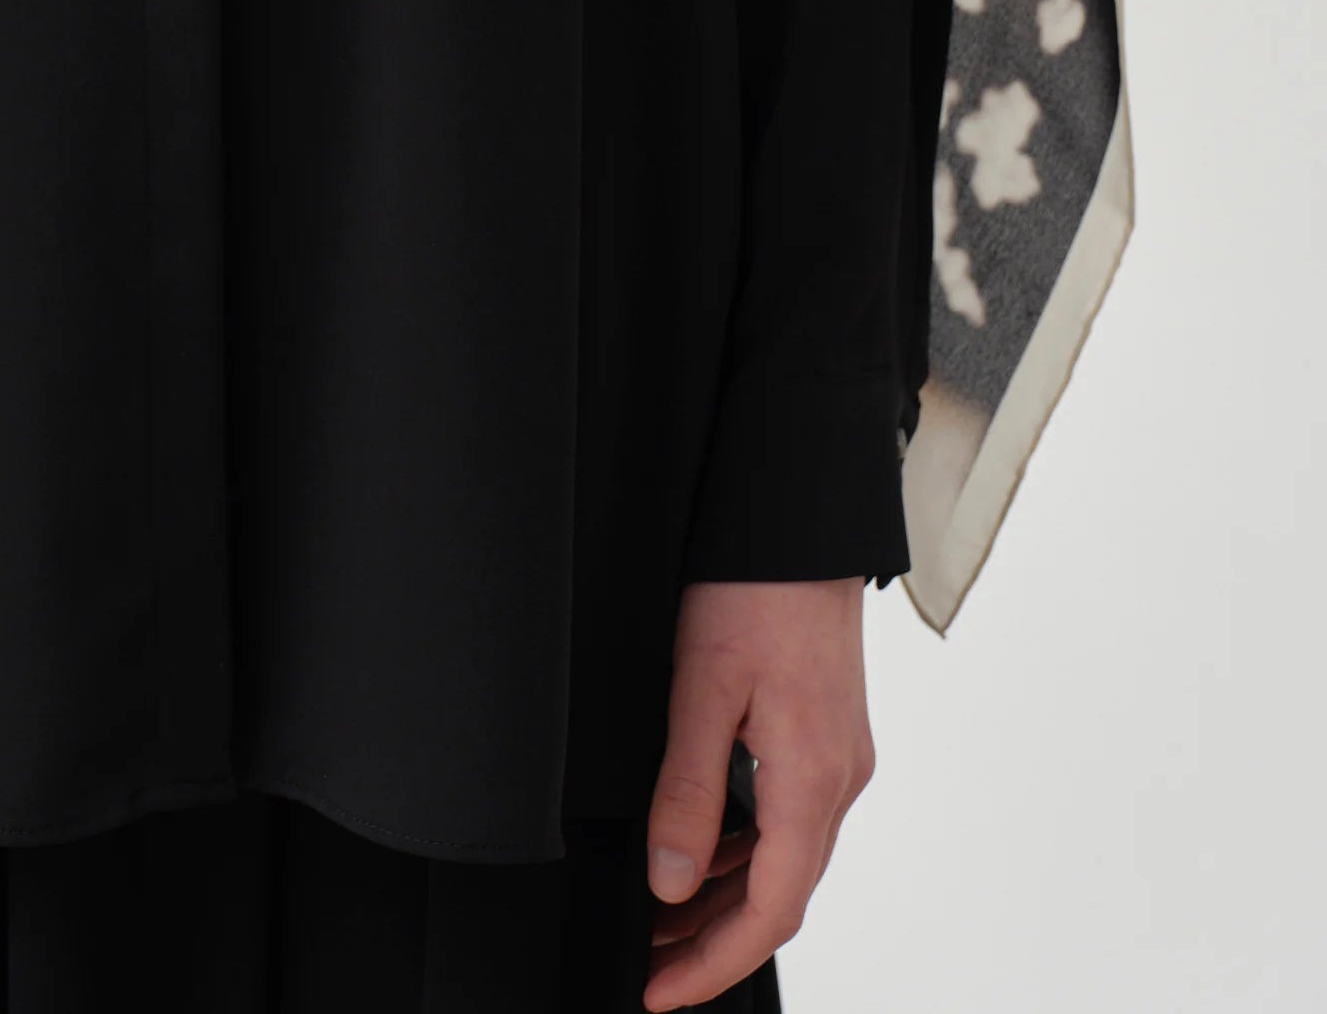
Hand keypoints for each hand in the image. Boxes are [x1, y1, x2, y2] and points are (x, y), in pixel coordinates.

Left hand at [641, 576, 872, 1008]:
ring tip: (661, 922)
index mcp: (812, 780)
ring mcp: (838, 758)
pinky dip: (746, 852)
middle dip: (714, 943)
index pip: (769, 912)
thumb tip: (669, 883)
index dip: (713, 964)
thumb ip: (687, 790)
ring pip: (786, 861)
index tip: (658, 993)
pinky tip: (701, 851)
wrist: (801, 520)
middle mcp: (838, 780)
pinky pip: (789, 819)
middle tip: (649, 968)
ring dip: (728, 899)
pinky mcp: (826, 735)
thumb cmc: (755, 587)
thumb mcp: (702, 687)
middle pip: (780, 897)